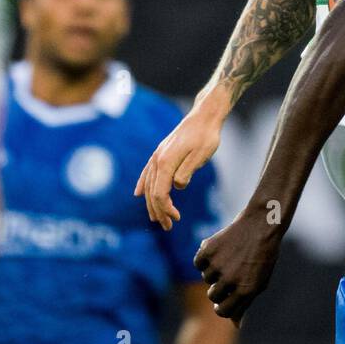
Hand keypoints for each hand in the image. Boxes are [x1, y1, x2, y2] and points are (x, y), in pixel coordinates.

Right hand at [136, 104, 222, 229]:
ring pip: (148, 184)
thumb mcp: (201, 155)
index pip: (159, 193)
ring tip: (156, 217)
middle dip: (158, 211)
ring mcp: (157, 156)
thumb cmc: (206, 136)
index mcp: (166, 162)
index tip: (177, 219)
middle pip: (152, 192)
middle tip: (168, 227)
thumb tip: (177, 187)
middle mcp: (157, 160)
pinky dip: (142, 185)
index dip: (165, 209)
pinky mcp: (161, 153)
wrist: (204, 116)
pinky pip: (147, 173)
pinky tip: (138, 194)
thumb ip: (187, 171)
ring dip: (151, 203)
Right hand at [193, 206, 283, 324]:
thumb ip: (245, 303)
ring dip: (214, 270)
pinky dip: (205, 258)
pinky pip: (198, 263)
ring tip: (230, 257)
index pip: (224, 311)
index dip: (223, 307)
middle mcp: (230, 280)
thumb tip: (236, 325)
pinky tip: (218, 250)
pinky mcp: (208, 250)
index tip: (224, 300)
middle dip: (218, 288)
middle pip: (213, 295)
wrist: (261, 224)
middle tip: (229, 273)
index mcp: (246, 291)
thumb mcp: (259, 282)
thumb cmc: (263, 255)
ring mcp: (218, 265)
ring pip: (206, 278)